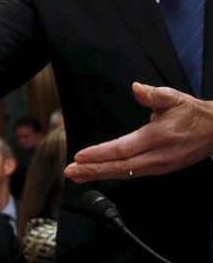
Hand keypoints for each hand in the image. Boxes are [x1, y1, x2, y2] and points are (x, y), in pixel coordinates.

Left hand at [66, 82, 212, 181]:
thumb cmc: (192, 113)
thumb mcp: (174, 97)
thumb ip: (153, 94)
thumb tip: (136, 88)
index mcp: (160, 136)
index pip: (124, 148)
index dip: (100, 153)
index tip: (80, 156)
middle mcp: (159, 155)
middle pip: (121, 166)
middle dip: (93, 169)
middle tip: (70, 171)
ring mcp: (160, 166)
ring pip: (125, 173)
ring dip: (99, 174)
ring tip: (77, 174)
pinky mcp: (161, 170)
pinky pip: (132, 174)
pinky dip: (113, 174)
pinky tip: (97, 173)